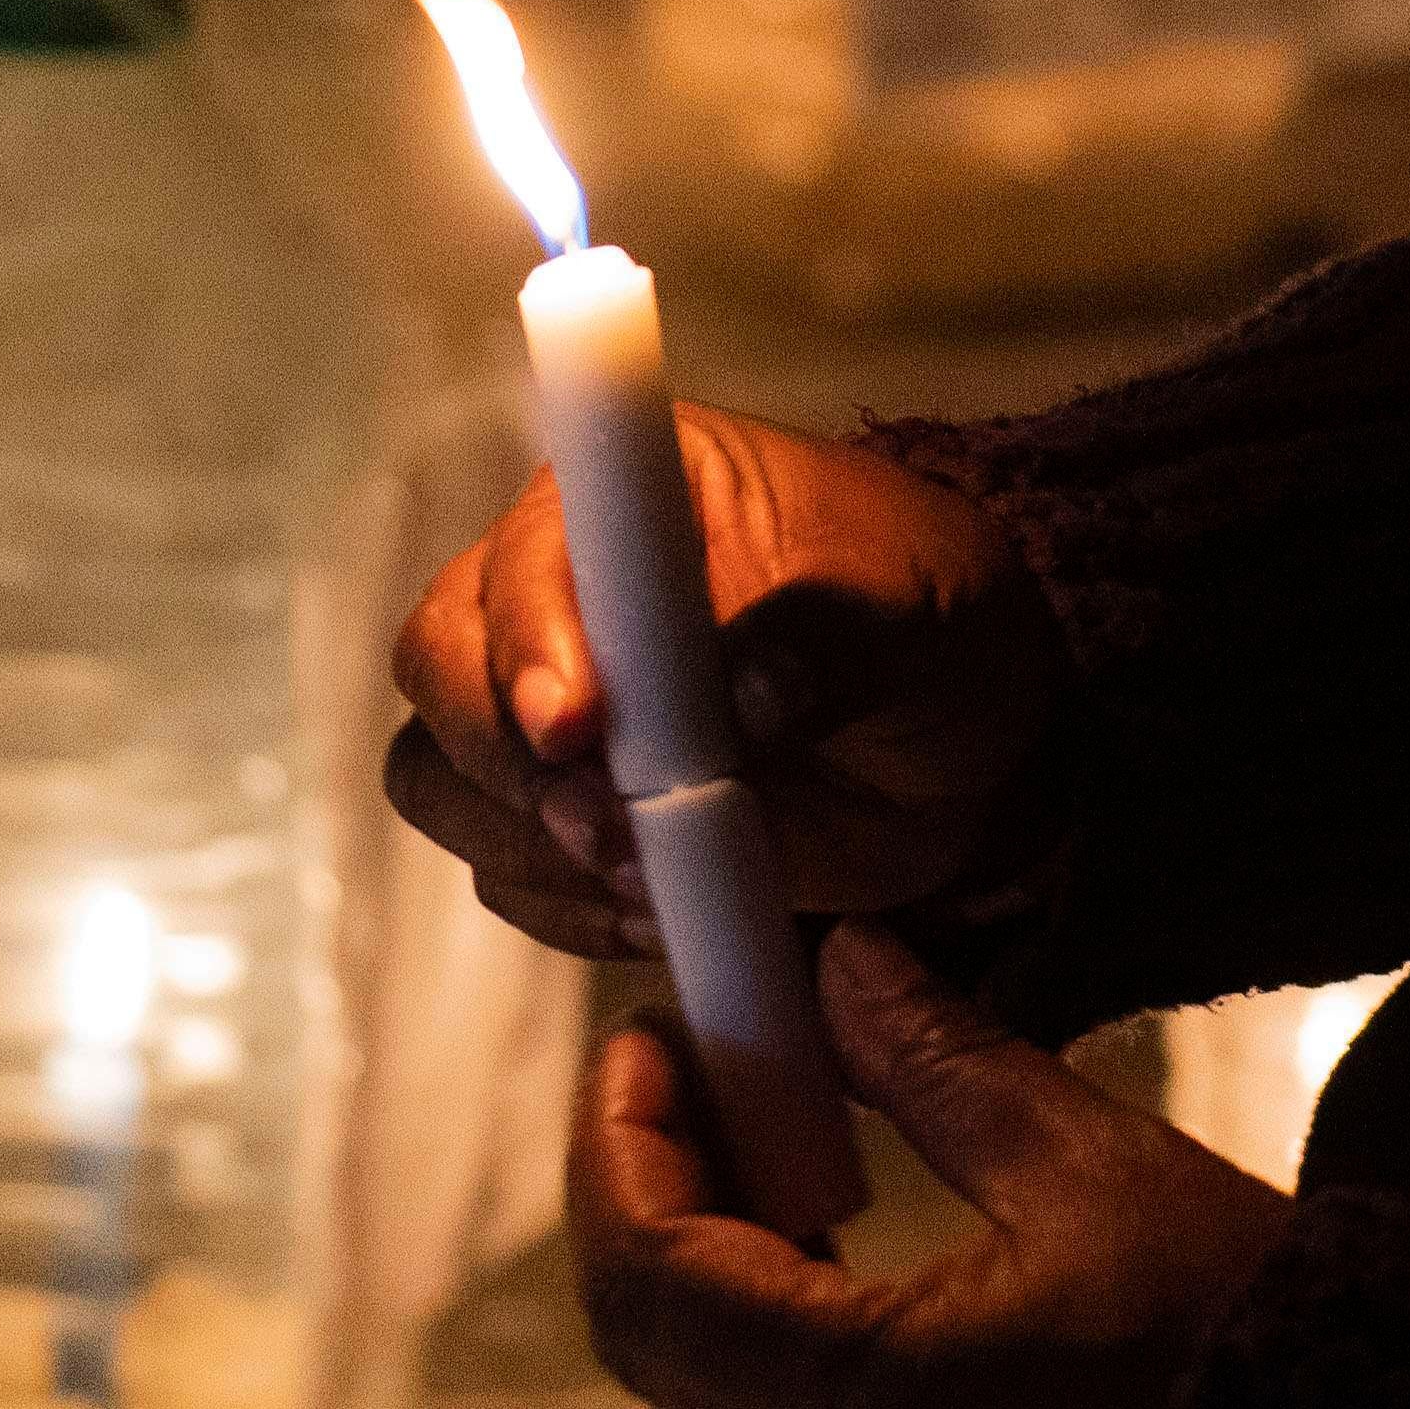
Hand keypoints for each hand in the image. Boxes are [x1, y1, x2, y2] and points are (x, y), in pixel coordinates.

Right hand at [384, 408, 1070, 954]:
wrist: (968, 740)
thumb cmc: (929, 626)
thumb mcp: (911, 603)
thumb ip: (821, 631)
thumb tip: (742, 692)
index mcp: (631, 498)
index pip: (523, 556)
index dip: (527, 641)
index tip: (577, 728)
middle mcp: (559, 592)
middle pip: (441, 669)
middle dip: (513, 766)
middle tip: (614, 833)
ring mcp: (549, 711)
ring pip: (444, 778)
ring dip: (536, 846)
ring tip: (654, 878)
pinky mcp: (563, 816)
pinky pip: (506, 876)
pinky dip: (569, 910)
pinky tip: (662, 908)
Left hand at [573, 923, 1289, 1408]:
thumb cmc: (1243, 1343)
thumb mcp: (1094, 1170)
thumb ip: (944, 1063)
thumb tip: (843, 963)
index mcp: (865, 1402)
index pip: (649, 1271)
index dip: (620, 1140)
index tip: (652, 1033)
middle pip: (656, 1335)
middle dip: (653, 1181)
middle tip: (703, 1056)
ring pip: (713, 1382)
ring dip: (713, 1243)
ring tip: (780, 1116)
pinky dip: (774, 1307)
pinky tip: (845, 1216)